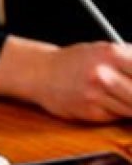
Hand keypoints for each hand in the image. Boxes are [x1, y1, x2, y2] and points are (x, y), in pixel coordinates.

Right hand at [0, 37, 131, 122]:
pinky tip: (110, 103)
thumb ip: (130, 59)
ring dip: (130, 106)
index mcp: (112, 54)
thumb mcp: (105, 49)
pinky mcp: (89, 112)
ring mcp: (95, 96)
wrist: (42, 74)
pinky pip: (115, 115)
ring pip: (130, 108)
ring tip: (122, 99)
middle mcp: (103, 75)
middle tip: (131, 94)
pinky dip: (118, 112)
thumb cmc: (74, 61)